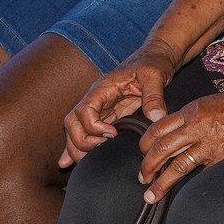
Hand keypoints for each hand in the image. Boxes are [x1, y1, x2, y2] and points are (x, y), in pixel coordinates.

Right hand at [59, 45, 177, 168]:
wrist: (154, 59)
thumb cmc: (152, 64)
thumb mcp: (155, 76)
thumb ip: (154, 96)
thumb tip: (155, 117)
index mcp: (103, 88)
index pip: (85, 110)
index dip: (94, 126)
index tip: (112, 134)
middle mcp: (95, 98)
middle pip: (73, 122)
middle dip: (80, 141)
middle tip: (98, 153)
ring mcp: (98, 108)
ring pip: (75, 129)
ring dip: (75, 147)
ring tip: (81, 164)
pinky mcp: (106, 116)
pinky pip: (85, 132)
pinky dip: (76, 146)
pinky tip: (68, 161)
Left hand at [137, 81, 223, 203]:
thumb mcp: (206, 103)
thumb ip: (187, 118)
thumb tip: (170, 136)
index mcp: (190, 111)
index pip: (158, 129)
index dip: (145, 144)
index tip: (142, 154)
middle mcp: (196, 127)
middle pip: (162, 149)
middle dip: (148, 166)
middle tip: (142, 178)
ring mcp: (209, 144)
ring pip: (177, 166)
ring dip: (161, 182)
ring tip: (152, 194)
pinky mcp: (222, 157)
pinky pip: (200, 173)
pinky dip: (189, 184)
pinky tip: (182, 194)